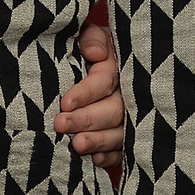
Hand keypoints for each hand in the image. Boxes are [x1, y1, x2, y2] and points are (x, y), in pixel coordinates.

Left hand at [56, 13, 124, 169]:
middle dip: (86, 119)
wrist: (98, 60)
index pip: (104, 80)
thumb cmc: (88, 46)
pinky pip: (125, 149)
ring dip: (99, 141)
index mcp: (118, 66)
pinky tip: (96, 160)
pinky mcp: (130, 135)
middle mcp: (128, 93)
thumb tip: (94, 53)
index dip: (86, 92)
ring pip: (120, 132)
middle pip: (112, 110)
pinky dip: (111, 156)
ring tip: (76, 145)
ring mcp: (133, 116)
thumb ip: (91, 38)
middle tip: (61, 124)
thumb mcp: (89, 34)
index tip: (65, 102)